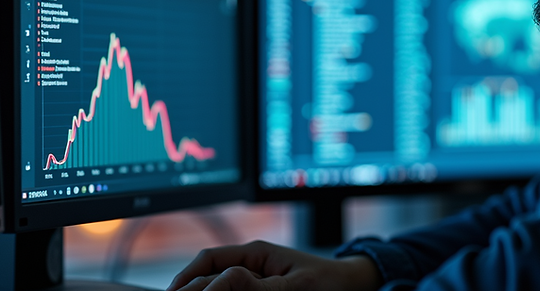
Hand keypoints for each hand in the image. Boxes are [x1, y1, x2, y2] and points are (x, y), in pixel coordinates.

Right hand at [166, 240, 382, 290]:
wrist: (352, 286)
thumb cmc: (328, 283)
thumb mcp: (293, 286)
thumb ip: (257, 286)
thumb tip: (220, 283)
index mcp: (256, 252)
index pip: (210, 258)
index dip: (187, 276)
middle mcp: (251, 264)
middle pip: (209, 273)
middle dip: (191, 287)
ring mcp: (255, 278)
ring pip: (219, 285)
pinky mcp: (262, 290)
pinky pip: (235, 290)